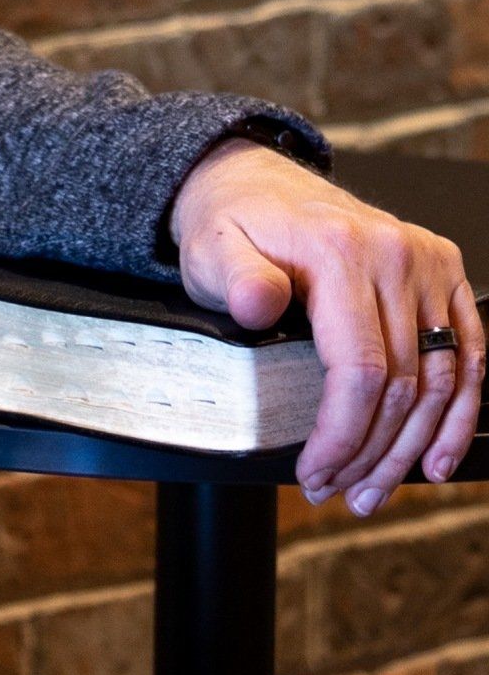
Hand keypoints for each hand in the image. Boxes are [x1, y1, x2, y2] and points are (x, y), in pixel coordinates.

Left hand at [171, 140, 483, 513]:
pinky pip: (468, 351)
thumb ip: (235, 278)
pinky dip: (460, 411)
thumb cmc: (236, 223)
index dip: (342, 436)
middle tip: (341, 491)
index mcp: (338, 250)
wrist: (259, 183)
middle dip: (371, 454)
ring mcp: (424, 260)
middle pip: (403, 385)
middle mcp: (392, 252)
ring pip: (440, 380)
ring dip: (414, 448)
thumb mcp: (213, 248)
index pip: (361, 371)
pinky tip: (439, 455)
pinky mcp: (443, 268)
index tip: (315, 473)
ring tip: (377, 488)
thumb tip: (258, 303)